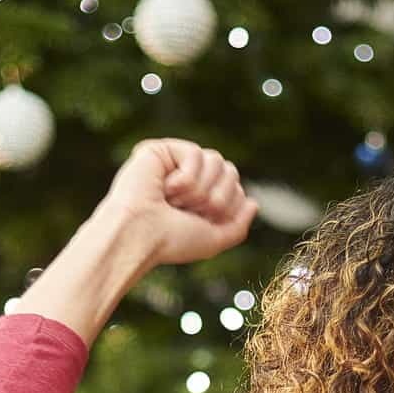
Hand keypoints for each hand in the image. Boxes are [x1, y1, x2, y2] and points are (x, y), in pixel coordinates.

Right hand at [97, 138, 256, 270]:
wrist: (140, 235)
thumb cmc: (171, 242)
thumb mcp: (213, 240)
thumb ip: (238, 226)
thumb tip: (253, 203)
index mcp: (200, 199)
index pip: (236, 187)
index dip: (228, 205)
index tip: (204, 221)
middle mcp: (188, 179)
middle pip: (229, 170)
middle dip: (216, 197)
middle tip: (189, 211)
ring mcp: (174, 164)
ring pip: (216, 160)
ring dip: (200, 189)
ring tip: (175, 201)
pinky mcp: (161, 150)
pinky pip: (196, 153)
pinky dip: (186, 177)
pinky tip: (166, 188)